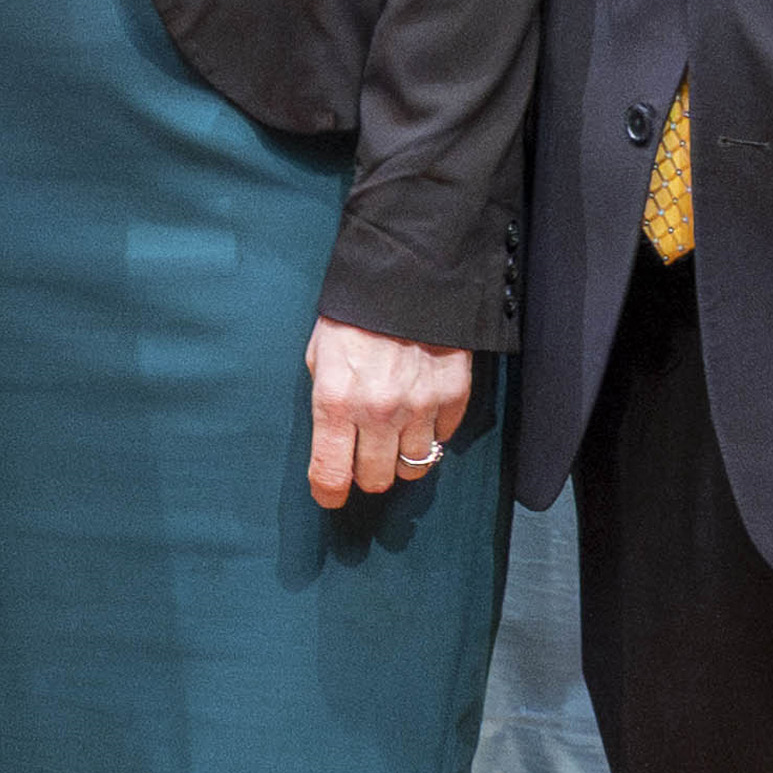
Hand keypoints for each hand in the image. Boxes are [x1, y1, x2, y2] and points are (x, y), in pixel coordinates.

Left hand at [305, 317, 475, 506]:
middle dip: (365, 474)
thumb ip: (326, 400)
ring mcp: (419, 407)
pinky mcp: (452, 397)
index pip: (330, 474)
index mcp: (335, 401)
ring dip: (401, 458)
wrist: (407, 277)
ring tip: (393, 436)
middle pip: (375, 480)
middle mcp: (378, 412)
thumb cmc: (355, 315)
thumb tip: (332, 439)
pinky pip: (443, 439)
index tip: (329, 495)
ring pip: (414, 467)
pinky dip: (431, 433)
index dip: (328, 493)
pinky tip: (419, 412)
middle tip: (363, 457)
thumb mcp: (320, 355)